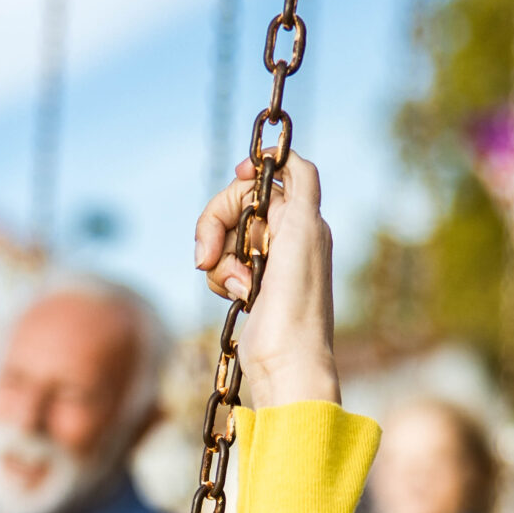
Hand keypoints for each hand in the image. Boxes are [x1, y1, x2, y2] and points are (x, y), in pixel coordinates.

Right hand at [193, 151, 336, 409]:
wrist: (285, 358)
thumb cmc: (297, 297)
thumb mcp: (306, 227)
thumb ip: (302, 181)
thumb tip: (283, 154)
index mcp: (302, 217)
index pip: (262, 180)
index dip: (245, 178)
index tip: (236, 176)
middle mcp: (285, 236)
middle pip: (235, 205)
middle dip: (215, 226)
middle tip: (207, 254)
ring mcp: (264, 262)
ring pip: (221, 238)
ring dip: (219, 259)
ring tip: (238, 286)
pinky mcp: (247, 287)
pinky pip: (218, 266)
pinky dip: (219, 278)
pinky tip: (237, 297)